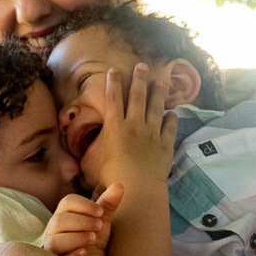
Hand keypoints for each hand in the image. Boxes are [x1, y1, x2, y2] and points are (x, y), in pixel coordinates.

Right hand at [43, 184, 121, 255]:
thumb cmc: (93, 239)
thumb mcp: (101, 220)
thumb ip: (107, 204)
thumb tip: (119, 185)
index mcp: (64, 214)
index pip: (67, 202)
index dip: (84, 205)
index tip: (100, 211)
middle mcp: (54, 230)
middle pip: (59, 220)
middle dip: (81, 221)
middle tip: (99, 226)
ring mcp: (53, 248)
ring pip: (55, 240)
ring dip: (76, 238)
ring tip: (93, 238)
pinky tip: (85, 253)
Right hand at [83, 63, 176, 193]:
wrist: (137, 189)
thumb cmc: (109, 178)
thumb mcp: (90, 164)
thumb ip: (89, 152)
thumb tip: (82, 149)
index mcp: (114, 127)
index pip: (112, 99)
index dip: (113, 82)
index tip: (114, 70)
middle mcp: (134, 125)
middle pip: (137, 96)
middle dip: (139, 79)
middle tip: (143, 66)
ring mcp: (152, 134)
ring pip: (156, 107)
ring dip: (158, 93)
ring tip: (160, 81)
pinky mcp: (165, 146)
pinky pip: (170, 127)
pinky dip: (172, 118)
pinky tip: (173, 113)